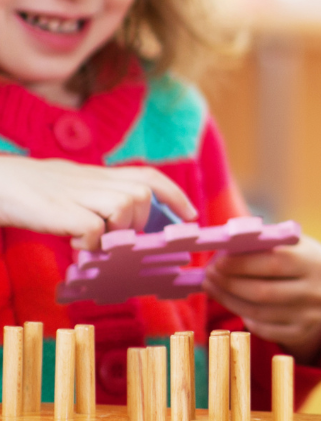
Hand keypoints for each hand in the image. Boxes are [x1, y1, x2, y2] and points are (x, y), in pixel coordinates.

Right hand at [0, 157, 196, 248]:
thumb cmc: (30, 191)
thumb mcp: (71, 189)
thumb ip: (97, 201)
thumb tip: (115, 231)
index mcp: (99, 174)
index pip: (148, 176)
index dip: (174, 194)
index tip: (191, 216)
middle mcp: (94, 180)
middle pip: (143, 193)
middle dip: (140, 221)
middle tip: (117, 237)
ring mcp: (78, 194)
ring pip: (126, 206)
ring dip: (116, 230)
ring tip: (92, 241)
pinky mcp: (61, 211)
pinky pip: (94, 229)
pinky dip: (91, 243)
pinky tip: (74, 246)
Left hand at [203, 234, 320, 362]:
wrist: (319, 288)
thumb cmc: (293, 260)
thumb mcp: (287, 246)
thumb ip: (261, 245)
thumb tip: (224, 248)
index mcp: (315, 262)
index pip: (276, 263)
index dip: (243, 263)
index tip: (218, 261)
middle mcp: (316, 291)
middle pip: (264, 292)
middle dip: (230, 283)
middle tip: (208, 275)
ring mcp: (310, 316)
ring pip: (258, 312)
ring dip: (228, 300)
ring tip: (211, 287)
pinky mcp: (300, 333)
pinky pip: (263, 329)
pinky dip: (243, 316)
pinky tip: (232, 303)